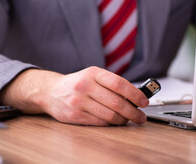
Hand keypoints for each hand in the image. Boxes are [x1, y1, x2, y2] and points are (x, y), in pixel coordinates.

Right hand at [0, 66, 148, 125]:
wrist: (51, 91)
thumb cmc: (77, 84)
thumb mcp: (92, 76)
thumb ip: (111, 84)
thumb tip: (135, 96)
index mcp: (93, 73)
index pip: (119, 83)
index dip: (135, 94)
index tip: (144, 101)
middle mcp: (85, 86)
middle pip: (116, 102)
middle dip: (133, 111)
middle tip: (140, 116)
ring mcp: (79, 101)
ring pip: (110, 115)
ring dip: (123, 119)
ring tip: (129, 119)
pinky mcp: (75, 115)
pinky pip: (100, 122)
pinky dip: (111, 123)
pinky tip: (115, 121)